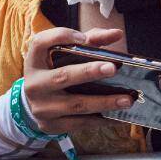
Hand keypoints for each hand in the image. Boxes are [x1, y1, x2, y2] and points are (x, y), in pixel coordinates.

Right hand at [20, 27, 135, 134]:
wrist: (34, 106)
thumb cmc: (55, 74)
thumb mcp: (64, 56)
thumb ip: (90, 42)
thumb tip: (116, 34)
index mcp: (35, 61)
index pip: (41, 43)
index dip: (61, 37)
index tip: (82, 38)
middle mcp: (34, 84)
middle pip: (63, 76)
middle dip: (89, 72)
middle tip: (112, 68)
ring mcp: (41, 107)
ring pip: (75, 104)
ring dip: (103, 102)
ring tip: (126, 99)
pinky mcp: (50, 125)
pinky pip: (80, 123)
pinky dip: (101, 120)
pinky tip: (118, 116)